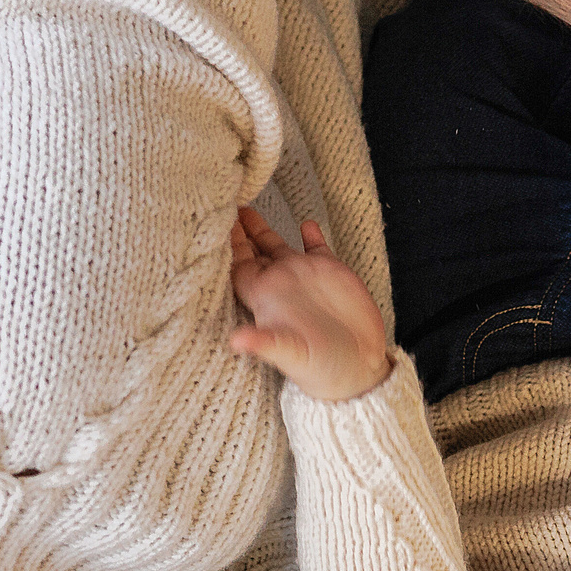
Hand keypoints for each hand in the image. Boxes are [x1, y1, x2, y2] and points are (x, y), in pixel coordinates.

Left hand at [229, 208, 393, 401]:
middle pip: (251, 250)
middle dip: (237, 228)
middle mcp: (281, 283)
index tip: (212, 219)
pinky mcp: (332, 273)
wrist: (357, 369)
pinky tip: (306, 222)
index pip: (236, 264)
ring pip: (276, 244)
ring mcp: (305, 276)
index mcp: (265, 296)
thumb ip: (264, 343)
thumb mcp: (289, 355)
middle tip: (221, 200)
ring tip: (247, 204)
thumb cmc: (319, 369)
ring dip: (263, 226)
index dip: (225, 244)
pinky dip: (310, 233)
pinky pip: (316, 246)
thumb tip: (235, 342)